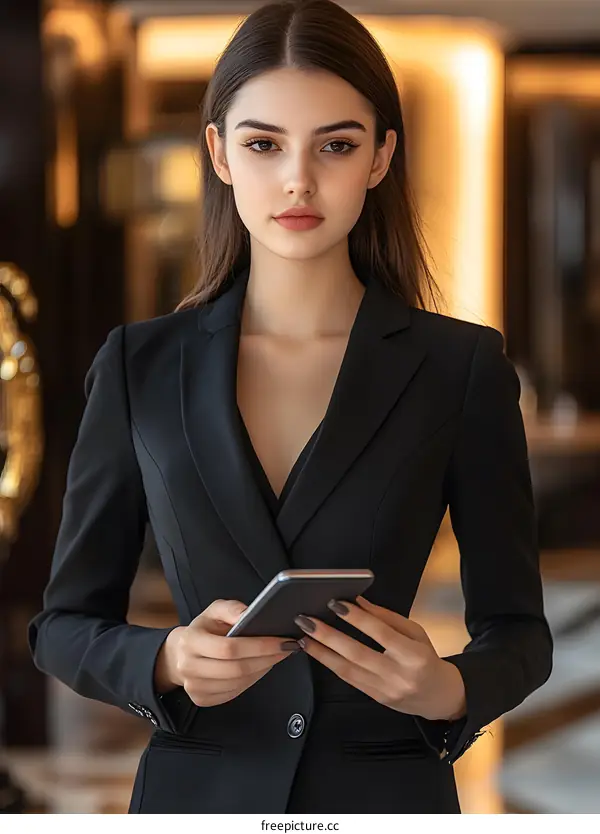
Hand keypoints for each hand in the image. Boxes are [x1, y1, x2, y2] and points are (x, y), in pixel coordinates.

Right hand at [154, 599, 301, 706]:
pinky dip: (253, 679)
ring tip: (277, 655)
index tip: (282, 640)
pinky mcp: (202, 699)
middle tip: (287, 648)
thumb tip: (249, 614)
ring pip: (238, 682)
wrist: (180, 654)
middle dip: (267, 658)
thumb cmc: (203, 629)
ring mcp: (194, 687)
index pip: (229, 648)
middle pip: (236, 668)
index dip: (259, 646)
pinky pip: (234, 692)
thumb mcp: (214, 611)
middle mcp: (188, 667)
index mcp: (190, 641)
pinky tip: (262, 666)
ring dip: (263, 669)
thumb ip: (231, 609)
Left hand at [294, 596, 465, 721]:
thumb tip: (359, 601)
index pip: (381, 633)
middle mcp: (398, 675)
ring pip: (347, 670)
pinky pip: (348, 680)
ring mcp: (385, 690)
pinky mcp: (375, 698)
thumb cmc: (427, 659)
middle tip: (307, 621)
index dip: (357, 618)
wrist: (440, 697)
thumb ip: (386, 617)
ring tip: (303, 637)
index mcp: (413, 655)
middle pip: (358, 654)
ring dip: (321, 652)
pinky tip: (317, 652)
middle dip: (329, 636)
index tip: (336, 604)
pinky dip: (330, 664)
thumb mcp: (416, 632)